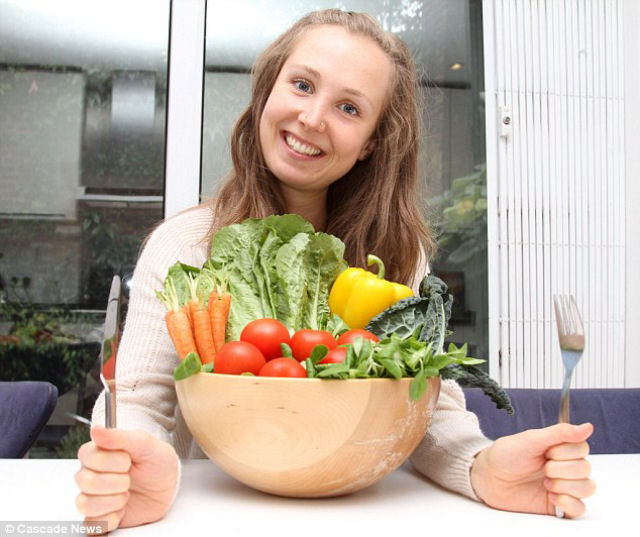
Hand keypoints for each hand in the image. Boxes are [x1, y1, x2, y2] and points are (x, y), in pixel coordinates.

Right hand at [75, 427, 179, 532]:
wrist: (168, 485)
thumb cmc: (156, 461)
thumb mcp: (145, 444)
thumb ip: (121, 437)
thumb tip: (96, 430)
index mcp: (98, 453)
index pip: (88, 456)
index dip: (112, 461)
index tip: (128, 460)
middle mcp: (91, 474)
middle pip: (86, 481)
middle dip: (117, 481)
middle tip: (130, 479)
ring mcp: (94, 497)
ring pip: (85, 504)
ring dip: (113, 501)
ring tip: (127, 495)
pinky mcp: (99, 517)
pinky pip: (90, 525)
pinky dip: (110, 519)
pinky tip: (122, 511)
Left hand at [470, 422, 595, 518]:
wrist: (489, 478)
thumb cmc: (506, 455)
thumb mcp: (531, 440)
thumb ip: (559, 433)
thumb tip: (588, 426)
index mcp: (559, 447)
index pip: (582, 447)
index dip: (565, 451)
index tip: (546, 451)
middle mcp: (565, 466)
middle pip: (585, 468)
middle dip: (560, 469)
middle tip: (542, 467)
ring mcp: (564, 486)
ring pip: (587, 487)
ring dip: (564, 485)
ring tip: (545, 484)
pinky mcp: (560, 505)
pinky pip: (580, 509)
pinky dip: (568, 503)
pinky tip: (551, 497)